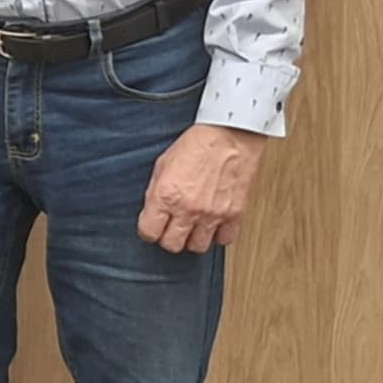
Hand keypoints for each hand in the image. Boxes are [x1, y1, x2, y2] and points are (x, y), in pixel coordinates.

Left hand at [139, 123, 264, 253]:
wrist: (228, 136)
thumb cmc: (196, 145)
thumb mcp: (162, 165)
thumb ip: (156, 192)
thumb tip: (152, 211)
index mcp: (166, 195)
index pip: (149, 232)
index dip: (148, 231)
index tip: (152, 227)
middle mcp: (188, 208)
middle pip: (172, 245)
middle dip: (168, 238)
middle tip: (171, 228)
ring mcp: (212, 214)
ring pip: (198, 247)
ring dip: (193, 238)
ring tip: (192, 226)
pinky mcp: (234, 214)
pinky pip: (224, 240)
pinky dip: (218, 235)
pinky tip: (213, 224)